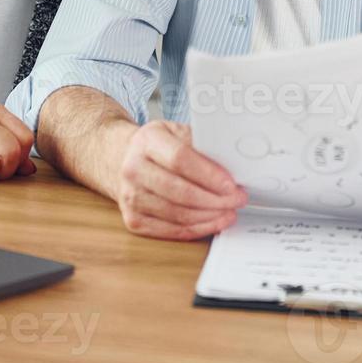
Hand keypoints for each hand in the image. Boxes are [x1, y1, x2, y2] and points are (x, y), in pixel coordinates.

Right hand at [113, 121, 246, 240]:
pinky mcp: (133, 219)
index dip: (209, 174)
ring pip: (177, 214)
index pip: (180, 159)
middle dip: (215, 200)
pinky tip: (212, 222)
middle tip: (237, 199)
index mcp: (147, 141)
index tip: (231, 184)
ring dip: (209, 217)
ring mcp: (130, 196)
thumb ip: (200, 145)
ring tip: (229, 211)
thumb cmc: (157, 146)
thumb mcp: (177, 132)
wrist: (125, 160)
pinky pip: (170, 230)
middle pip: (179, 191)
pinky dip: (196, 229)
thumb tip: (233, 164)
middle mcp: (133, 168)